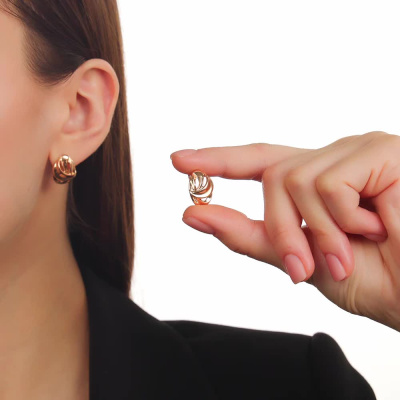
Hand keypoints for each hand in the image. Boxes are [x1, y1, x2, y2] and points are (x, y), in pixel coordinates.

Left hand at [170, 131, 399, 331]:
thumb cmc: (373, 279)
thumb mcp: (300, 259)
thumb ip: (247, 235)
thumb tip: (192, 212)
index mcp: (319, 183)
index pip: (260, 162)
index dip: (219, 160)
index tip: (179, 161)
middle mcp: (335, 160)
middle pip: (272, 174)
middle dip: (278, 227)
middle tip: (301, 266)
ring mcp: (358, 151)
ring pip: (292, 178)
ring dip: (315, 232)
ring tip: (349, 253)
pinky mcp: (381, 150)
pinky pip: (327, 183)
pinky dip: (342, 221)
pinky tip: (379, 229)